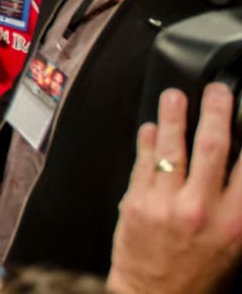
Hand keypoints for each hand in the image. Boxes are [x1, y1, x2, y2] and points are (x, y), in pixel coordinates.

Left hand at [107, 84, 241, 293]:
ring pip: (170, 146)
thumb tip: (237, 166)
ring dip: (174, 116)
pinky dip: (147, 140)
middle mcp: (201, 209)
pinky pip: (142, 161)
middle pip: (211, 146)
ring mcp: (165, 202)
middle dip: (215, 112)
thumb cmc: (199, 276)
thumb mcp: (235, 246)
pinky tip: (150, 127)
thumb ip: (237, 205)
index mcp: (234, 222)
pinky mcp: (135, 201)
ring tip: (175, 96)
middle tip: (217, 90)